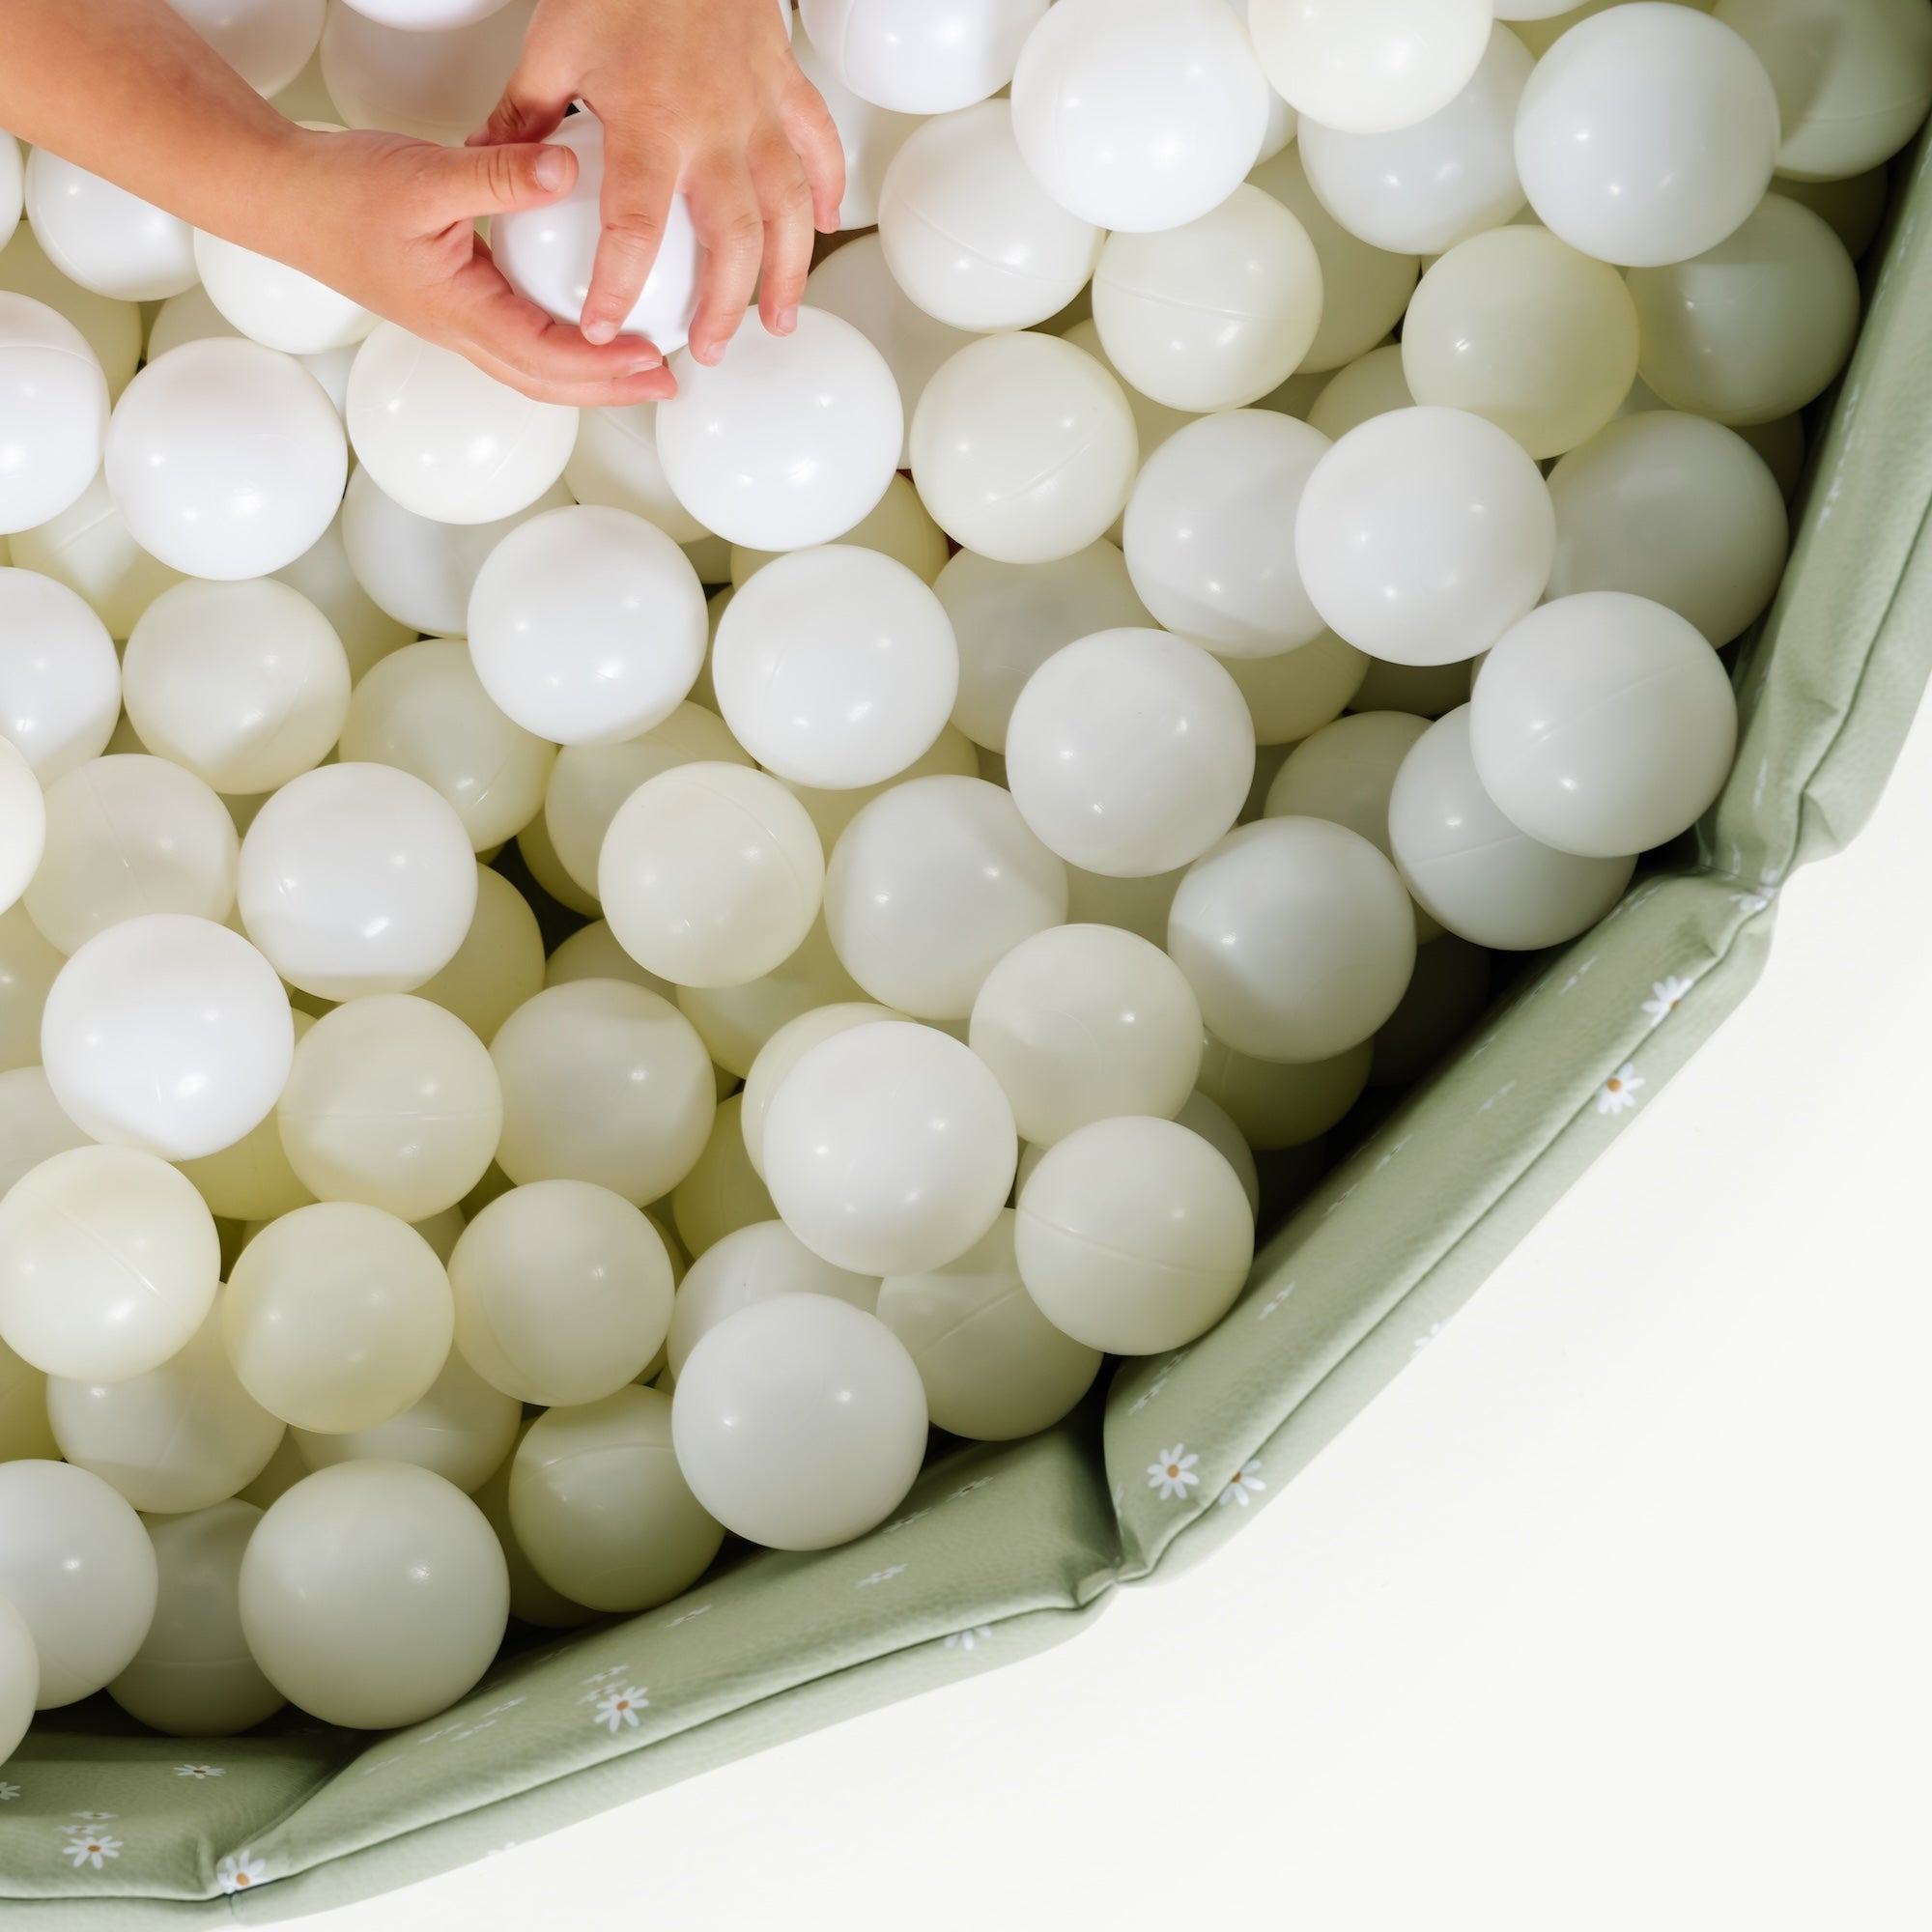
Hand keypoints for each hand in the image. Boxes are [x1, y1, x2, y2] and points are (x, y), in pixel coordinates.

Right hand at [276, 126, 677, 407]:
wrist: (281, 196)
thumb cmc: (339, 190)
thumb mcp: (428, 173)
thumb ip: (501, 175)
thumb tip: (565, 170)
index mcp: (458, 312)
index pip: (548, 357)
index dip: (606, 366)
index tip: (653, 359)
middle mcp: (459, 330)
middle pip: (549, 383)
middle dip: (611, 389)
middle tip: (666, 380)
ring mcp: (454, 324)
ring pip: (534, 371)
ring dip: (590, 376)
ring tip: (638, 365)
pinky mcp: (452, 305)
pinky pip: (518, 343)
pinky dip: (561, 348)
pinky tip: (585, 324)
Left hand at [470, 0, 844, 363]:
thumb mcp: (553, 45)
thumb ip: (522, 118)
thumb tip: (490, 169)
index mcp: (650, 123)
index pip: (634, 228)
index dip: (618, 286)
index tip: (604, 328)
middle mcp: (715, 128)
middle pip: (731, 242)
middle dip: (722, 308)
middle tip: (705, 349)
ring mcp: (760, 110)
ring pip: (789, 212)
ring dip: (787, 275)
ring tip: (778, 323)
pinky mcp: (786, 86)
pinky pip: (819, 148)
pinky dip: (828, 192)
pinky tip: (822, 230)